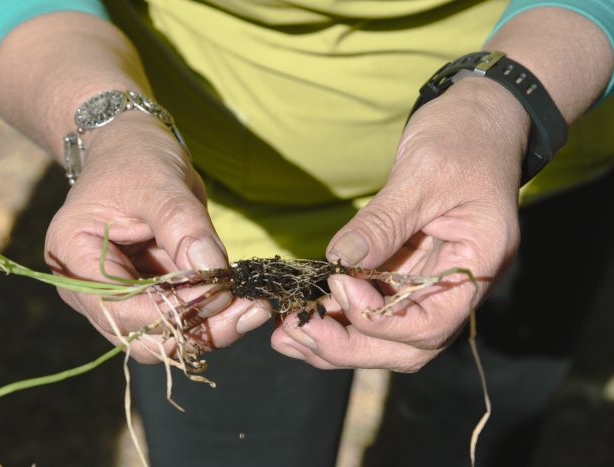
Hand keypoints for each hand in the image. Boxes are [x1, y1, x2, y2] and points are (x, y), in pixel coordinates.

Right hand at [45, 112, 270, 362]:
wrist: (132, 151)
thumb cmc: (137, 159)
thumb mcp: (162, 183)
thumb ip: (185, 228)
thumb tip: (214, 276)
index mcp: (74, 253)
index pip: (118, 304)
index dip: (171, 308)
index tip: (223, 294)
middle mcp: (85, 288)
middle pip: (139, 335)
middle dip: (196, 330)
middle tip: (250, 311)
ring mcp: (113, 300)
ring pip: (160, 339)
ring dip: (208, 331)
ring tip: (252, 309)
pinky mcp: (143, 301)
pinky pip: (175, 324)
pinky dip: (209, 320)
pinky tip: (243, 305)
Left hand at [271, 78, 529, 370]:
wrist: (477, 121)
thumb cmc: (463, 139)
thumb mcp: (423, 174)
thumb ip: (384, 222)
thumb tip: (339, 260)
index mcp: (477, 265)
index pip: (431, 324)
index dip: (379, 318)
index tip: (339, 284)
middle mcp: (455, 287)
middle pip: (406, 347)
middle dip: (348, 346)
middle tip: (295, 332)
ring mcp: (430, 284)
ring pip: (386, 338)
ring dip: (335, 342)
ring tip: (284, 335)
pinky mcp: (405, 273)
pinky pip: (373, 308)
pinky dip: (337, 317)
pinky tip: (299, 315)